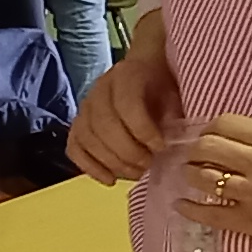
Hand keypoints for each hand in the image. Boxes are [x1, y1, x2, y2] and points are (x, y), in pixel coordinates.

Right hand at [67, 44, 180, 184]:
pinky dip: (90, 167)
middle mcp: (100, 89)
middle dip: (128, 152)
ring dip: (112, 162)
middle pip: (104, 125)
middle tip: (148, 165)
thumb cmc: (165, 86)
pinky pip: (74, 148)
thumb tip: (175, 143)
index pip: (126, 104)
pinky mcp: (78, 124)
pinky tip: (110, 179)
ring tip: (136, 173)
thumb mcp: (177, 93)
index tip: (161, 148)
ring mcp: (85, 107)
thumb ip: (174, 114)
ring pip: (87, 138)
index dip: (143, 130)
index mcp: (128, 74)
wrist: (148, 72)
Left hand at [177, 114, 251, 251]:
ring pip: (204, 177)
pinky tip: (182, 204)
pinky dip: (191, 207)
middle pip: (207, 147)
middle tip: (192, 155)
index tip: (207, 136)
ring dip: (190, 174)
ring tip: (189, 175)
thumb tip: (227, 138)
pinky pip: (210, 213)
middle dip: (193, 150)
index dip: (209, 128)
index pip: (225, 123)